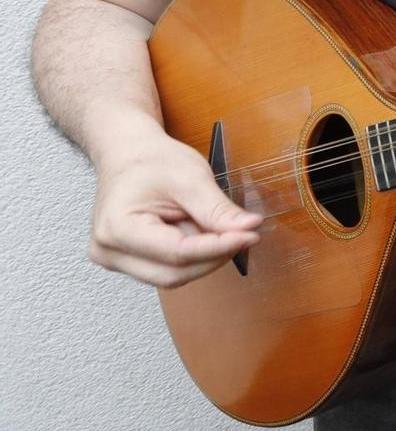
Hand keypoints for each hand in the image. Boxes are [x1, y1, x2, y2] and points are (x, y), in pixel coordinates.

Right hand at [88, 127, 262, 287]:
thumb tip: (248, 228)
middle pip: (175, 273)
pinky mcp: (130, 262)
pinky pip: (169, 269)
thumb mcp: (191, 177)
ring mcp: (117, 260)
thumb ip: (217, 209)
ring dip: (204, 256)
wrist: (128, 155)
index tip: (251, 235)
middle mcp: (110, 252)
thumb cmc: (151, 161)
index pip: (177, 253)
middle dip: (214, 256)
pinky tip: (200, 232)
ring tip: (214, 225)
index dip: (219, 247)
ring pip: (174, 276)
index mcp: (117, 228)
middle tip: (244, 233)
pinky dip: (194, 256)